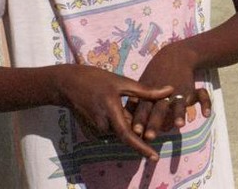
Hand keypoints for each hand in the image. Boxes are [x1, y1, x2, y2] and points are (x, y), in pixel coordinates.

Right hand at [55, 64, 172, 160]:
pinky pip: (110, 130)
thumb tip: (170, 90)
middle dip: (138, 129)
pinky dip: (117, 123)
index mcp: (111, 111)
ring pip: (119, 131)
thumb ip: (147, 91)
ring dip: (127, 124)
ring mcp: (95, 130)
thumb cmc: (97, 79)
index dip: (142, 147)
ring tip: (122, 106)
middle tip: (146, 120)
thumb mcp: (123, 82)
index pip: (128, 135)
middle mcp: (102, 125)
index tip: (154, 157)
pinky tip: (113, 108)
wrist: (67, 85)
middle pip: (126, 132)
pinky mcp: (91, 131)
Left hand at [128, 42, 211, 140]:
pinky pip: (201, 96)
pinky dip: (206, 104)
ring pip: (179, 104)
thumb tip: (127, 127)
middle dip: (154, 123)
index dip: (139, 120)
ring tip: (178, 125)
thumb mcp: (142, 87)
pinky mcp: (191, 90)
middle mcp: (163, 94)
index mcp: (149, 94)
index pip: (142, 108)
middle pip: (158, 109)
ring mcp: (179, 92)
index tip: (135, 131)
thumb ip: (136, 106)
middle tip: (150, 136)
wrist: (175, 56)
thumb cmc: (155, 77)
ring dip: (178, 114)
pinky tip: (206, 115)